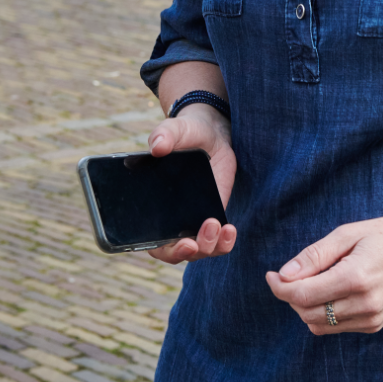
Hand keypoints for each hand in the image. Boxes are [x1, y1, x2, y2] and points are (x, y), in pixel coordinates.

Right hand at [144, 104, 237, 264]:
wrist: (211, 132)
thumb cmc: (187, 132)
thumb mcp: (177, 129)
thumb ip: (165, 134)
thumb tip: (157, 146)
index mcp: (153, 205)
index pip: (151, 241)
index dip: (165, 249)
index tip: (185, 242)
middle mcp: (171, 219)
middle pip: (177, 252)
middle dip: (190, 252)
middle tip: (198, 241)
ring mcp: (194, 220)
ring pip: (200, 250)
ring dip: (210, 247)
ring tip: (222, 228)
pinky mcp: (213, 215)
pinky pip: (217, 241)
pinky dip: (224, 242)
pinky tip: (231, 229)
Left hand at [265, 208, 382, 333]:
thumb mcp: (347, 233)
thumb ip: (314, 256)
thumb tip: (283, 275)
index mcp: (356, 278)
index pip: (303, 294)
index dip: (279, 287)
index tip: (270, 274)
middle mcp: (364, 304)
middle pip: (307, 312)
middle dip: (290, 296)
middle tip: (288, 275)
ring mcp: (371, 318)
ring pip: (318, 325)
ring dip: (305, 306)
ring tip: (313, 280)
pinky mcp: (375, 325)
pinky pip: (335, 327)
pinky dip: (323, 314)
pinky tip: (330, 291)